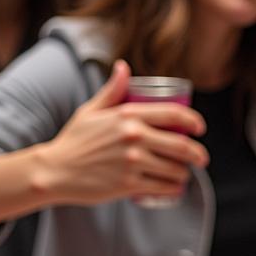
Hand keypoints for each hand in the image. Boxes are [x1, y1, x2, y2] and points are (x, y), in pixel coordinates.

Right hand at [36, 60, 207, 205]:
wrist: (55, 171)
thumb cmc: (75, 140)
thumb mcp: (91, 111)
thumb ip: (112, 90)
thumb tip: (124, 66)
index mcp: (127, 115)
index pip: (173, 114)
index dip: (193, 121)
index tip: (200, 129)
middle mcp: (134, 137)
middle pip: (181, 145)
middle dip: (198, 154)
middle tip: (201, 158)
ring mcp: (133, 162)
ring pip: (175, 169)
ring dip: (185, 173)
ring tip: (184, 173)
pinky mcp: (129, 184)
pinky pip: (164, 187)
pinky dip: (174, 188)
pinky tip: (175, 187)